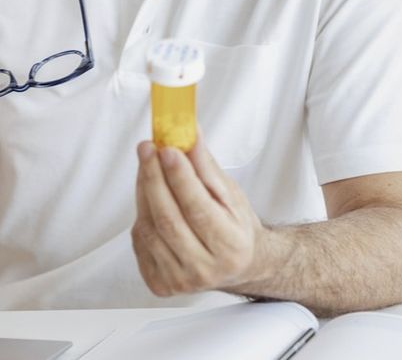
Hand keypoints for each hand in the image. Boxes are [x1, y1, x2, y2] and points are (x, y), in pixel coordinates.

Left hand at [131, 138, 266, 296]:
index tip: (168, 149)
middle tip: (148, 149)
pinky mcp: (160, 285)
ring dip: (144, 193)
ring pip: (149, 230)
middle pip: (168, 218)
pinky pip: (140, 244)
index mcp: (230, 245)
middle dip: (154, 178)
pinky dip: (141, 215)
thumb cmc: (237, 229)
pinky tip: (149, 198)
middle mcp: (205, 268)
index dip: (180, 177)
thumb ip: (207, 169)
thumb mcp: (232, 196)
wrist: (238, 265)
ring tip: (148, 167)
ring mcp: (180, 281)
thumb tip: (190, 137)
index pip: (198, 207)